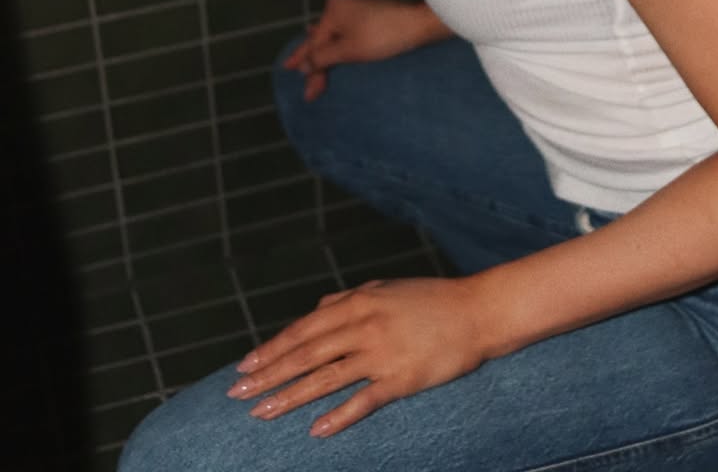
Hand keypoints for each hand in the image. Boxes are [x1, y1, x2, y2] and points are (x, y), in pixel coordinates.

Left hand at [226, 278, 484, 436]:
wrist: (478, 311)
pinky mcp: (402, 378)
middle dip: (268, 374)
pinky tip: (316, 430)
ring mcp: (382, 353)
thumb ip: (349, 299)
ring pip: (326, 377)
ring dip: (290, 396)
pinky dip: (339, 415)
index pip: (304, 329)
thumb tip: (318, 310)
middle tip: (237, 394)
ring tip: (261, 413)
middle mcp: (364, 325)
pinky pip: (364, 400)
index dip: (271, 348)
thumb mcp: (386, 289)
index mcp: (359, 301)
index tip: (244, 366)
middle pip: (306, 354)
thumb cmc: (431, 299)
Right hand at [284, 0, 448, 98]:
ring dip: (323, 49)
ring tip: (306, 56)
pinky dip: (336, 40)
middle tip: (299, 78)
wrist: (419, 23)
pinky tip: (331, 39)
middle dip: (314, 61)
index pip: (315, 45)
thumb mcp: (349, 50)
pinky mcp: (369, 9)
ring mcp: (356, 3)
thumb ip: (323, 57)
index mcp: (333, 9)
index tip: (306, 92)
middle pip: (322, 37)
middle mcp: (341, 1)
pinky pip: (345, 28)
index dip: (309, 69)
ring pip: (333, 31)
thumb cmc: (383, 36)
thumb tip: (304, 65)